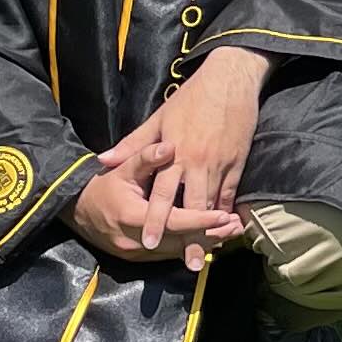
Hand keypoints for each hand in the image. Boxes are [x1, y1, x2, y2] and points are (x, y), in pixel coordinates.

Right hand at [70, 167, 239, 267]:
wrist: (77, 210)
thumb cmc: (104, 185)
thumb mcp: (124, 168)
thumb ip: (147, 157)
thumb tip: (169, 146)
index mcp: (132, 217)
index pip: (174, 222)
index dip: (200, 220)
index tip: (224, 215)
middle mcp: (135, 241)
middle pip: (180, 242)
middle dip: (211, 235)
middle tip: (238, 227)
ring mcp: (135, 254)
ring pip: (176, 250)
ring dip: (205, 243)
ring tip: (232, 233)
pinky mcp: (138, 259)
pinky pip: (168, 254)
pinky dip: (189, 246)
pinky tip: (210, 240)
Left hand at [135, 46, 267, 259]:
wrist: (230, 78)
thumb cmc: (191, 98)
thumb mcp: (158, 118)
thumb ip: (133, 144)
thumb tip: (104, 161)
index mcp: (175, 153)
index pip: (163, 194)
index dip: (157, 220)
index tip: (149, 242)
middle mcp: (197, 162)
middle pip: (192, 207)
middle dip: (189, 237)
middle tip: (188, 263)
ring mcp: (220, 163)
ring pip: (214, 204)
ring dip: (210, 231)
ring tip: (208, 255)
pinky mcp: (238, 161)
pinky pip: (232, 192)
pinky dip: (228, 211)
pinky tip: (225, 228)